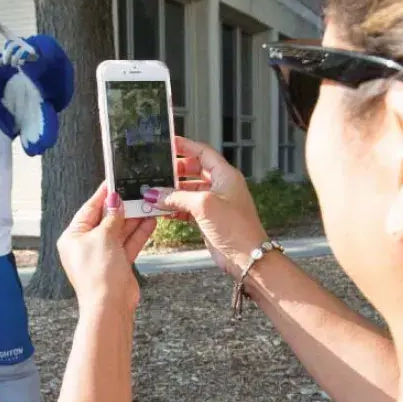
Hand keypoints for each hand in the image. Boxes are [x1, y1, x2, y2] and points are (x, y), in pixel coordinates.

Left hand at [0, 38, 37, 68]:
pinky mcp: (31, 51)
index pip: (6, 32)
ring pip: (16, 54)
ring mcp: (25, 45)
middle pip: (11, 47)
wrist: (34, 55)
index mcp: (12, 40)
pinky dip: (21, 62)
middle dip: (6, 56)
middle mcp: (18, 41)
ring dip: (14, 62)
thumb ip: (3, 59)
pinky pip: (23, 58)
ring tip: (14, 64)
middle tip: (5, 63)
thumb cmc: (19, 54)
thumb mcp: (11, 56)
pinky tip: (22, 63)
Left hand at [57, 182, 156, 312]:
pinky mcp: (117, 263)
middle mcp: (86, 245)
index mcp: (73, 236)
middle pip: (105, 219)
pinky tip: (150, 221)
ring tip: (147, 204)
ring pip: (119, 231)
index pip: (89, 209)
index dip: (103, 195)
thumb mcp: (103, 237)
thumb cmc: (98, 274)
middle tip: (136, 192)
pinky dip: (138, 233)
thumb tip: (114, 200)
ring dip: (133, 219)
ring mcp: (102, 255)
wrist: (109, 305)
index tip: (114, 182)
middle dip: (122, 207)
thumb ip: (111, 218)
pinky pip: (128, 243)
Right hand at [144, 136, 268, 277]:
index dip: (186, 146)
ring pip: (189, 190)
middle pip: (194, 170)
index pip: (203, 153)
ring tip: (155, 193)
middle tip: (158, 171)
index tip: (169, 143)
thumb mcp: (203, 205)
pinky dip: (175, 208)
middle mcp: (221, 186)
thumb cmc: (236, 229)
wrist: (248, 258)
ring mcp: (215, 203)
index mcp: (226, 175)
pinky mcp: (210, 219)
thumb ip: (177, 197)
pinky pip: (188, 207)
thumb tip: (155, 193)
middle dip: (175, 171)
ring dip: (173, 192)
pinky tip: (162, 210)